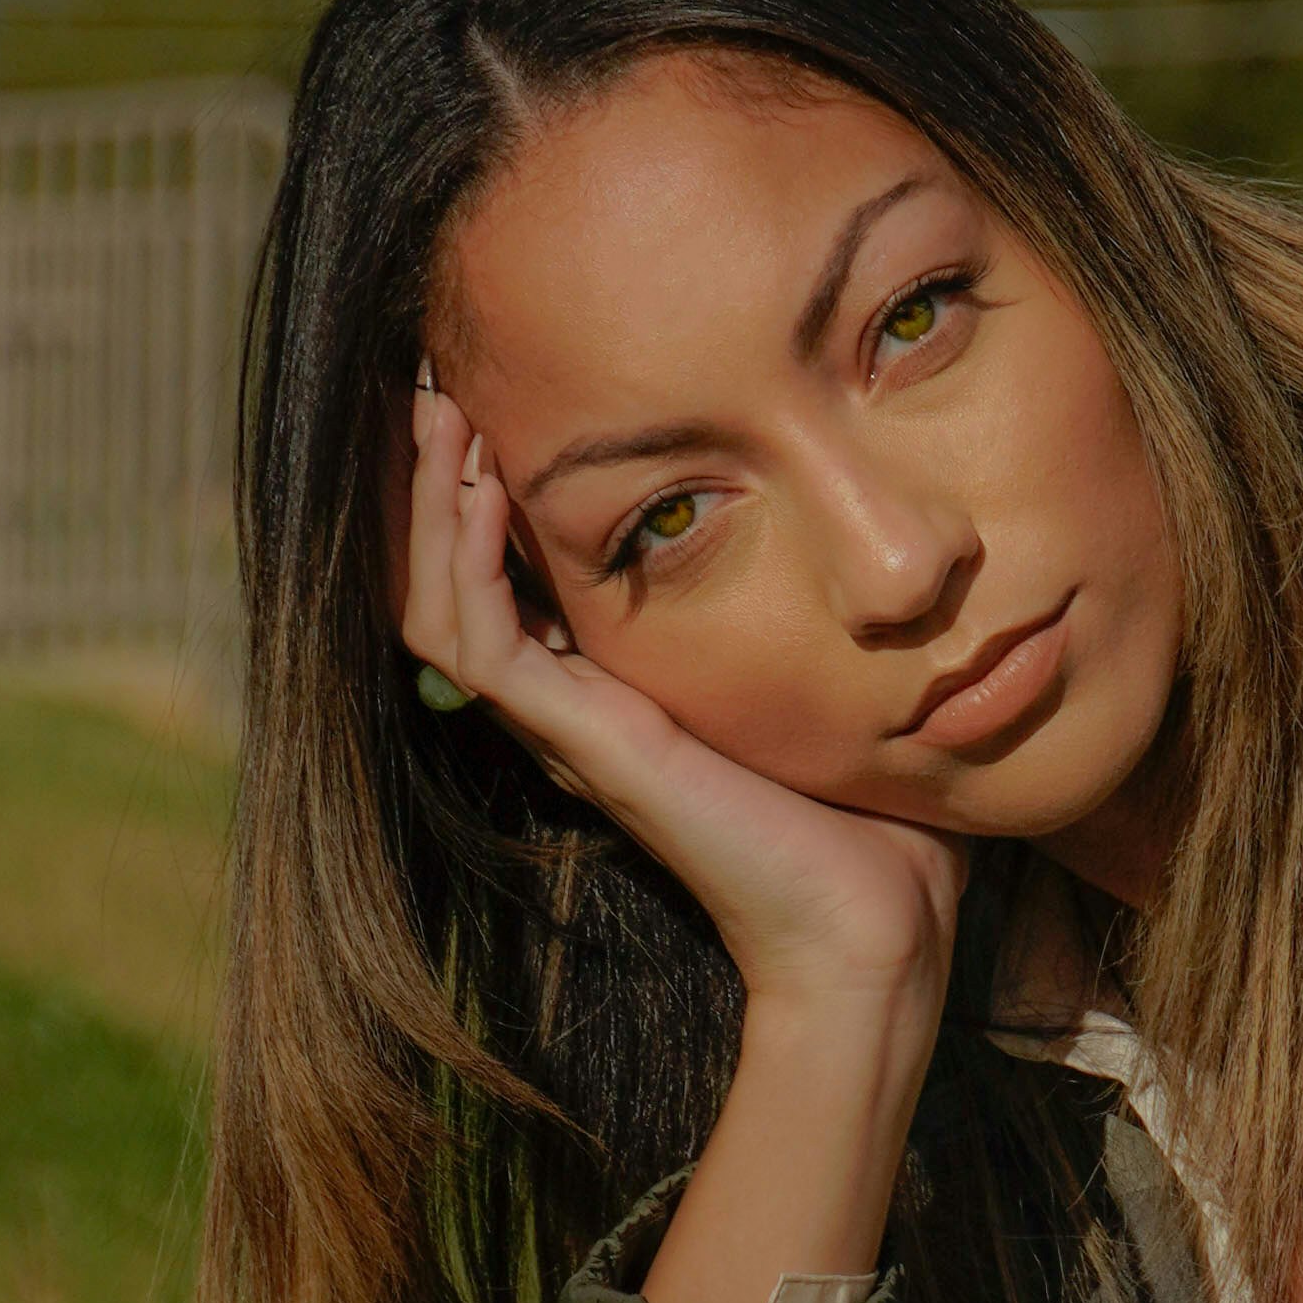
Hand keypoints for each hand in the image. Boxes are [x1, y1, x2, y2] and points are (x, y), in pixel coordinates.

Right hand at [399, 372, 961, 1027]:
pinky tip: (477, 483)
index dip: (487, 486)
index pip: (510, 574)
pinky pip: (478, 641)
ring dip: (426, 501)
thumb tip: (877, 535)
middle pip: (449, 577)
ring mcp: (570, 728)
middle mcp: (576, 707)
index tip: (500, 392)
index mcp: (619, 691)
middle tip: (432, 374)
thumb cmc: (875, 822)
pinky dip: (464, 558)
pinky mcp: (584, 744)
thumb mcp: (830, 679)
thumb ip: (817, 609)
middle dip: (433, 475)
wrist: (874, 929)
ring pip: (436, 601)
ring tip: (432, 403)